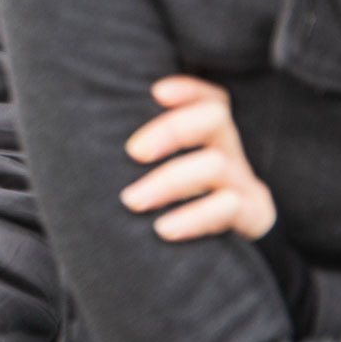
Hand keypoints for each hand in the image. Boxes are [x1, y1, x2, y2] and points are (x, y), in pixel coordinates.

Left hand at [122, 76, 276, 240]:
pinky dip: (194, 216)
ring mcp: (245, 181)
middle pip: (215, 117)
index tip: (156, 92)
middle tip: (133, 152)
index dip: (188, 89)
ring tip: (133, 201)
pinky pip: (230, 207)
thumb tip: (85, 138)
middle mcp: (230, 150)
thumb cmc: (181, 202)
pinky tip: (164, 228)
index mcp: (211, 135)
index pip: (209, 97)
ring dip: (170, 181)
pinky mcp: (255, 214)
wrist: (234, 252)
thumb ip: (142, 153)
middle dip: (172, 129)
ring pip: (216, 164)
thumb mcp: (167, 170)